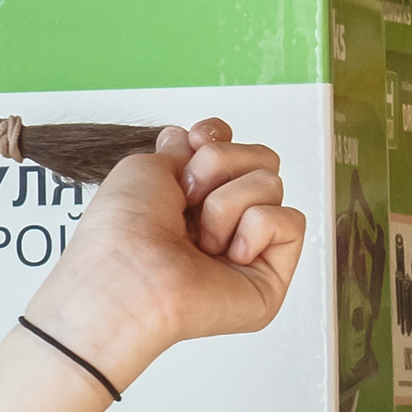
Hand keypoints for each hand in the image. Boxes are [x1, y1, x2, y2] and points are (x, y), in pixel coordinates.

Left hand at [28, 120, 302, 391]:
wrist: (128, 276)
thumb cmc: (122, 230)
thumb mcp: (145, 166)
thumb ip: (182, 148)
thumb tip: (199, 138)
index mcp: (188, 195)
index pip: (229, 144)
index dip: (217, 135)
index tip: (195, 142)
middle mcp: (218, 219)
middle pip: (259, 157)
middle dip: (220, 165)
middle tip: (188, 198)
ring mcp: (246, 248)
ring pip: (271, 184)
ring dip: (226, 203)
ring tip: (199, 238)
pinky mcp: (270, 276)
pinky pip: (290, 221)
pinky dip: (256, 229)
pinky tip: (228, 256)